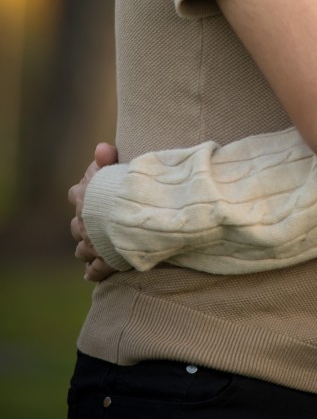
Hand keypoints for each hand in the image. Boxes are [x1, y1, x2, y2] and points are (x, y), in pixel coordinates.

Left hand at [68, 142, 118, 281]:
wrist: (138, 215)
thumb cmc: (130, 189)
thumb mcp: (119, 168)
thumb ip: (107, 159)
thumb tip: (101, 147)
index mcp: (86, 199)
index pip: (75, 193)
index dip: (84, 193)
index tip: (95, 192)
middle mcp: (84, 223)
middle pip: (76, 225)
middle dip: (85, 224)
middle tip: (98, 222)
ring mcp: (93, 245)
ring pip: (81, 250)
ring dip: (88, 248)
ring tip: (98, 247)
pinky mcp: (104, 263)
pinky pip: (94, 271)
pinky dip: (94, 271)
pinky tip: (93, 272)